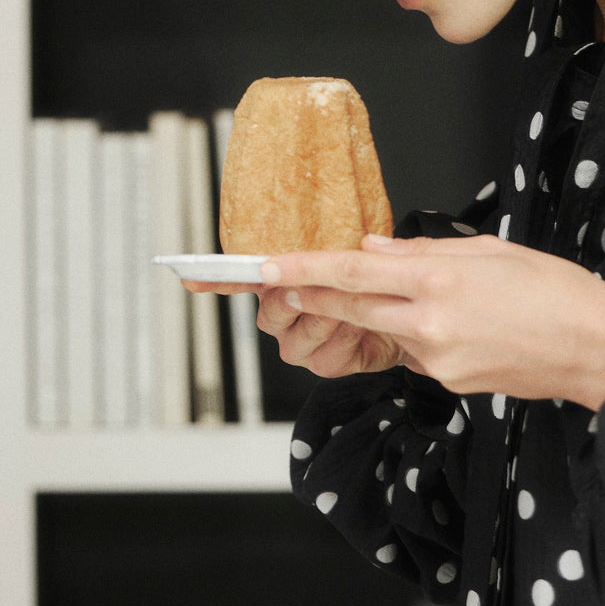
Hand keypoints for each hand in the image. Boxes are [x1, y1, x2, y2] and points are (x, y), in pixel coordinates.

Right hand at [180, 266, 408, 379]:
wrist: (415, 311)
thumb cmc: (385, 277)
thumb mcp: (369, 254)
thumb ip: (350, 249)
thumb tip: (357, 243)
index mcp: (287, 277)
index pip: (243, 276)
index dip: (214, 277)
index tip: (189, 275)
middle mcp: (287, 310)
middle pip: (270, 311)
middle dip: (300, 301)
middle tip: (327, 290)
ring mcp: (303, 339)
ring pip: (295, 339)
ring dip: (328, 323)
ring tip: (357, 311)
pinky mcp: (326, 362)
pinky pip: (323, 361)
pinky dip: (345, 345)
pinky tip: (362, 331)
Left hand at [251, 233, 604, 407]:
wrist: (597, 350)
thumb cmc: (557, 291)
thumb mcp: (491, 250)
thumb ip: (425, 251)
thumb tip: (376, 249)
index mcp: (439, 279)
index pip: (353, 271)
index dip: (303, 269)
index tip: (266, 265)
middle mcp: (429, 322)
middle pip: (352, 306)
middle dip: (312, 295)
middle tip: (276, 283)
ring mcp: (438, 358)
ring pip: (389, 329)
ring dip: (390, 312)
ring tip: (452, 299)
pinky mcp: (450, 383)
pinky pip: (419, 352)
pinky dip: (424, 335)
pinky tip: (468, 325)